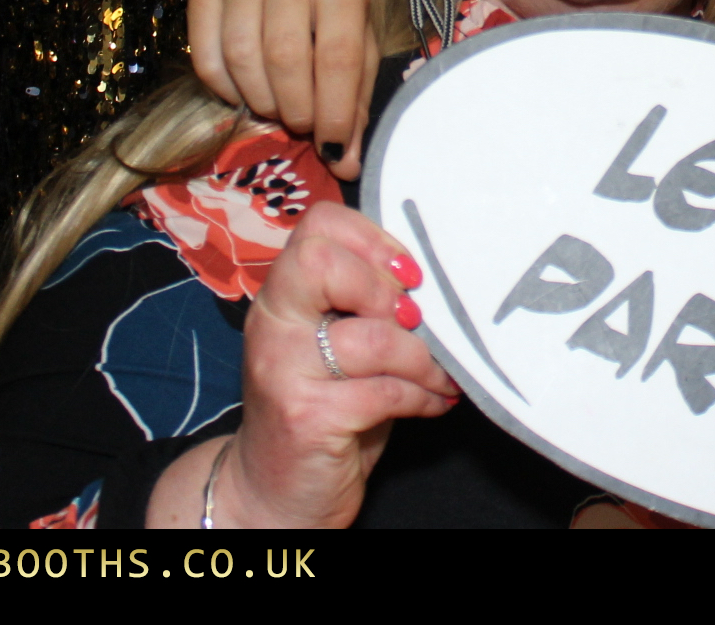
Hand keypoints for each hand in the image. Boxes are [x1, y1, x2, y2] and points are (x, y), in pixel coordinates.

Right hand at [150, 203, 457, 528]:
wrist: (275, 490)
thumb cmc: (321, 404)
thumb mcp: (334, 343)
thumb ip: (364, 302)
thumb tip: (435, 276)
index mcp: (281, 296)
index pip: (318, 225)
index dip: (373, 239)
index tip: (407, 274)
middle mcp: (273, 325)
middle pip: (321, 262)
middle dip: (384, 287)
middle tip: (415, 319)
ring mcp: (284, 371)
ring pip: (372, 336)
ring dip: (424, 357)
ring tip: (441, 373)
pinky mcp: (308, 418)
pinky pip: (385, 391)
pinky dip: (424, 395)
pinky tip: (434, 402)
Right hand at [185, 0, 376, 176]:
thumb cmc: (334, 8)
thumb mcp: (360, 45)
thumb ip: (354, 102)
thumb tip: (343, 163)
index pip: (337, 55)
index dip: (334, 112)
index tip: (332, 147)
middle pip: (285, 58)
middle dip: (295, 108)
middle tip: (302, 123)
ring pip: (242, 57)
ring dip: (261, 100)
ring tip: (277, 106)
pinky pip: (206, 56)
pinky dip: (226, 89)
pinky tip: (246, 90)